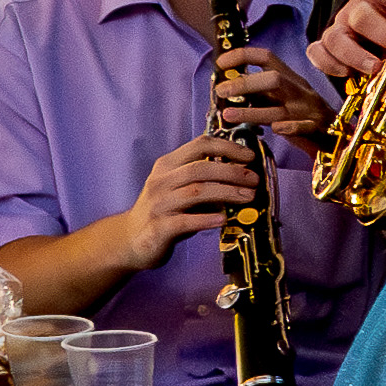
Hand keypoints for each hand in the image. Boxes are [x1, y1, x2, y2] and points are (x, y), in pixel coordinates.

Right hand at [129, 132, 265, 257]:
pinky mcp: (159, 228)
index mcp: (167, 165)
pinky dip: (206, 219)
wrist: (131, 239)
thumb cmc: (166, 211)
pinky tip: (223, 219)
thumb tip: (244, 174)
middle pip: (200, 168)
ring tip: (249, 197)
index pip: (199, 145)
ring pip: (195, 192)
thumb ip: (206, 180)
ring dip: (226, 192)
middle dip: (231, 172)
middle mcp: (161, 181)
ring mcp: (159, 204)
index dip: (228, 147)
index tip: (250, 157)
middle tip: (254, 180)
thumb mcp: (182, 189)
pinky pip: (185, 221)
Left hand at [213, 45, 333, 143]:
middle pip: (273, 79)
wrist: (338, 138)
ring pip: (281, 107)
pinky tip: (274, 130)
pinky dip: (289, 128)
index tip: (221, 64)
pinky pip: (303, 127)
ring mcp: (308, 111)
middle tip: (221, 92)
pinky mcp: (317, 131)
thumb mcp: (282, 98)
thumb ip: (259, 93)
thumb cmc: (302, 117)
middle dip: (245, 84)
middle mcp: (299, 91)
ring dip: (252, 111)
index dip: (243, 56)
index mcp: (290, 79)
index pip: (266, 58)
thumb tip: (227, 85)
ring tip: (228, 115)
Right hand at [311, 0, 385, 81]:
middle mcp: (358, 7)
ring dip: (355, 55)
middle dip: (381, 34)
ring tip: (375, 68)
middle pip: (361, 15)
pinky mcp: (327, 45)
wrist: (375, 23)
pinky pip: (317, 52)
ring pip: (335, 37)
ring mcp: (340, 26)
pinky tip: (346, 74)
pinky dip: (328, 64)